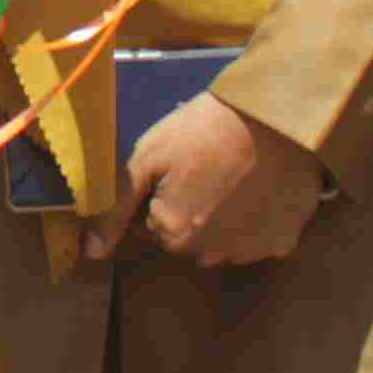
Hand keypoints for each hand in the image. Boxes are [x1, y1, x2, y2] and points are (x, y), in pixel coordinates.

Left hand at [87, 91, 323, 267]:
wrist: (276, 117)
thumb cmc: (204, 130)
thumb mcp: (148, 158)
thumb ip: (116, 209)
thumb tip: (90, 253)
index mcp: (174, 235)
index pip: (151, 227)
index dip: (160, 195)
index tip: (178, 168)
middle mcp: (210, 255)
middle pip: (186, 238)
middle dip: (190, 208)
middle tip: (205, 167)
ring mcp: (250, 253)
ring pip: (222, 240)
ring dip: (223, 217)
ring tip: (233, 174)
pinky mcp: (282, 243)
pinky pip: (258, 238)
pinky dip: (256, 220)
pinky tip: (259, 187)